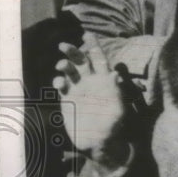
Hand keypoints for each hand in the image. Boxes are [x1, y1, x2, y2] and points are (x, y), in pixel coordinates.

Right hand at [51, 33, 127, 165]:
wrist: (98, 142)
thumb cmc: (113, 127)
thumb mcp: (119, 110)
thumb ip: (115, 92)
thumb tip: (116, 73)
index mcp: (106, 81)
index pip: (101, 59)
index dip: (95, 46)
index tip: (88, 34)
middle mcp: (92, 82)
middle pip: (82, 60)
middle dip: (73, 51)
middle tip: (64, 45)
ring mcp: (79, 89)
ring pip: (69, 70)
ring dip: (64, 64)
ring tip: (63, 66)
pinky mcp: (68, 98)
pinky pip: (61, 85)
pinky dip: (58, 81)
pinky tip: (60, 84)